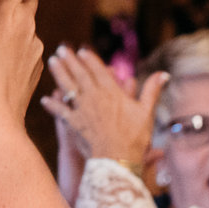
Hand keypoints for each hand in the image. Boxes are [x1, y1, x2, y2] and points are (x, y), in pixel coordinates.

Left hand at [41, 46, 162, 167]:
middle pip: (80, 74)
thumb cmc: (135, 137)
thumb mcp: (146, 112)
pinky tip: (44, 99)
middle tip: (61, 49)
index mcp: (112, 93)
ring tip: (52, 61)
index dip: (89, 59)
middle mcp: (94, 97)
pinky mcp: (73, 123)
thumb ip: (152, 91)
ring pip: (67, 87)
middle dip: (70, 60)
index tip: (81, 50)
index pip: (98, 71)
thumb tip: (164, 74)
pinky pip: (60, 111)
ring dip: (59, 73)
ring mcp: (82, 110)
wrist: (117, 158)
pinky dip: (52, 105)